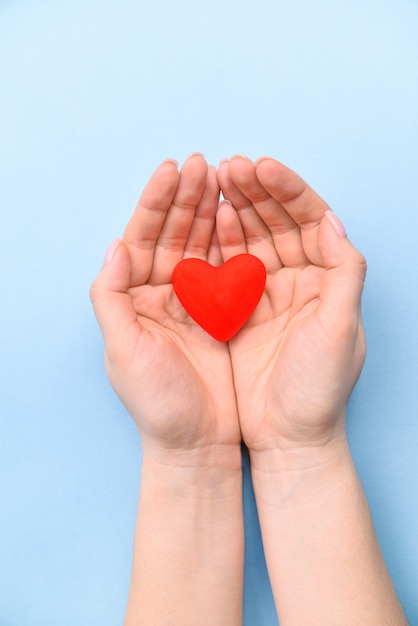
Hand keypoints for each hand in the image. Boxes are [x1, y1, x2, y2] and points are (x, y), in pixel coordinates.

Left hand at [90, 155, 239, 463]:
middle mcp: (161, 294)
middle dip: (186, 197)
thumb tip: (114, 245)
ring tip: (223, 175)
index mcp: (133, 298)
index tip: (172, 170)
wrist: (197, 443)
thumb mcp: (122, 351)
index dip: (155, 203)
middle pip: (172, 233)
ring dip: (209, 210)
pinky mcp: (223, 311)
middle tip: (203, 163)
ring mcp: (194, 300)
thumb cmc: (157, 404)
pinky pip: (227, 267)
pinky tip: (237, 215)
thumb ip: (110, 297)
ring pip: (200, 244)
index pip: (141, 238)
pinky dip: (232, 240)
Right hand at [217, 156, 366, 453]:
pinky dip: (221, 241)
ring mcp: (269, 293)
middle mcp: (301, 280)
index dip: (288, 191)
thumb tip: (334, 219)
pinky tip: (211, 220)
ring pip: (253, 238)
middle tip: (231, 166)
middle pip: (279, 222)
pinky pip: (230, 265)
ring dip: (236, 208)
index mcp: (329, 280)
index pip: (310, 221)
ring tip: (215, 180)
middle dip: (256, 191)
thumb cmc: (319, 389)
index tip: (263, 167)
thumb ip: (346, 272)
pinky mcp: (241, 309)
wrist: (288, 437)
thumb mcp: (341, 330)